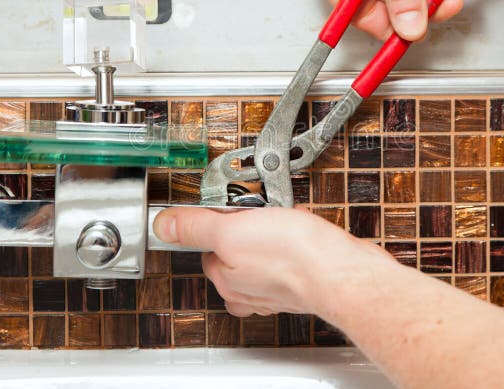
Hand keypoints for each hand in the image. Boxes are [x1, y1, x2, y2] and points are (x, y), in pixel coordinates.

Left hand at [152, 206, 392, 316]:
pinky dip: (295, 243)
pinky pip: (291, 257)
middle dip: (245, 231)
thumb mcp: (231, 230)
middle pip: (234, 252)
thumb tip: (162, 226)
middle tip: (259, 214)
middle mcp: (249, 291)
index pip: (206, 248)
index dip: (217, 224)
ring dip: (270, 236)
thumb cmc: (294, 256)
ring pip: (262, 256)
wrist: (342, 271)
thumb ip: (194, 227)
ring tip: (282, 219)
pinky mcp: (304, 283)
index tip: (230, 211)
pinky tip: (302, 231)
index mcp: (226, 280)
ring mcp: (277, 290)